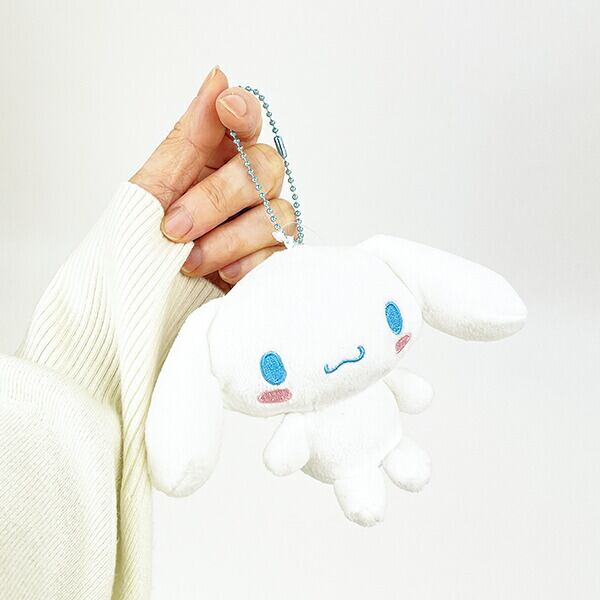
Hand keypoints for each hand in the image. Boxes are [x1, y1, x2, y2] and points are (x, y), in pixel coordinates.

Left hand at [130, 66, 294, 288]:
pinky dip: (245, 264)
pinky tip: (221, 274)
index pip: (246, 119)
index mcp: (219, 156)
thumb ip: (189, 137)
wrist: (147, 292)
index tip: (226, 107)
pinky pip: (278, 253)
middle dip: (217, 198)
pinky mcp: (273, 256)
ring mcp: (266, 220)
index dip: (243, 110)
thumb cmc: (147, 236)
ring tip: (189, 260)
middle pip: (265, 167)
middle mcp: (250, 183)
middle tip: (175, 227)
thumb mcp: (155, 186)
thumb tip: (218, 75)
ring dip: (227, 239)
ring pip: (276, 214)